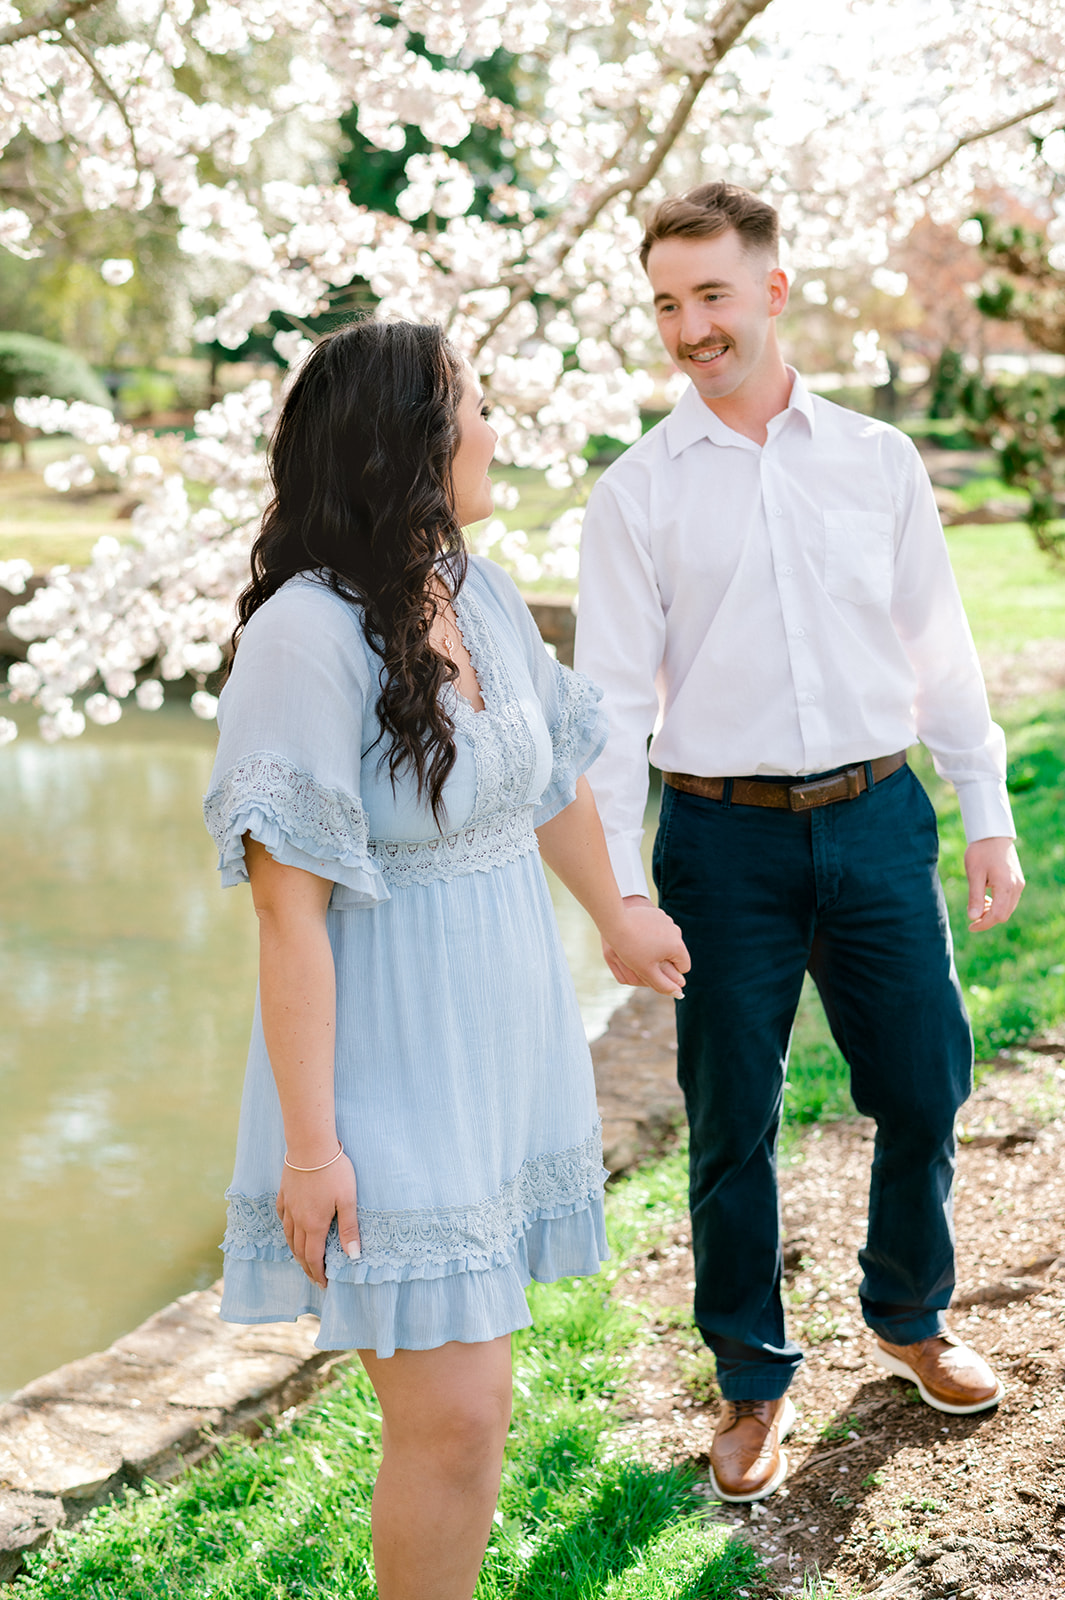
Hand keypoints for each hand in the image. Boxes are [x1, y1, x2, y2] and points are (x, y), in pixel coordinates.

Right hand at [276, 1149, 359, 1287]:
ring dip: (295, 1251)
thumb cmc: (334, 1171)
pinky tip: (290, 1228)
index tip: (323, 1284)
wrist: (310, 1145)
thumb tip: (353, 1257)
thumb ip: (349, 1229)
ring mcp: (289, 1206)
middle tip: (315, 1277)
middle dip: (307, 1267)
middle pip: (299, 1251)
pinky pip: (282, 1216)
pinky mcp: (284, 1192)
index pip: (313, 1257)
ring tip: (303, 1259)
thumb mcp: (348, 1200)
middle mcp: (297, 1219)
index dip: (318, 1273)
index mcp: (314, 1224)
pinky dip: (286, 1229)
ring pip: (289, 1236)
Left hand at [601, 895, 689, 995]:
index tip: (653, 969)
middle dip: (663, 959)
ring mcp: (668, 920)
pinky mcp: (658, 913)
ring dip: (657, 946)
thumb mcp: (647, 971)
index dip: (669, 973)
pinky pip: (659, 929)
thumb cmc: (630, 948)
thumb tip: (679, 995)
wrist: (616, 922)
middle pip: (675, 953)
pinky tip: (637, 935)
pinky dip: (651, 933)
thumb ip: (664, 985)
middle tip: (643, 958)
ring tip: (639, 946)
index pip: (684, 967)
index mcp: (678, 946)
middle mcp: (677, 932)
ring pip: (667, 941)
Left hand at [964, 836, 1024, 931]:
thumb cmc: (981, 852)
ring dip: (993, 912)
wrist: (993, 834)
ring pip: (1008, 908)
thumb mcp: (974, 874)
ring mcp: (1019, 884)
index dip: (984, 924)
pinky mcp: (1017, 881)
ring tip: (978, 905)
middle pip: (1004, 915)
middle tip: (972, 916)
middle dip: (988, 919)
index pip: (998, 916)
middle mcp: (1016, 887)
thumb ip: (975, 897)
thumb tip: (973, 917)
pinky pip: (1010, 900)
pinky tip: (986, 898)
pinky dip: (998, 904)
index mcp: (1006, 886)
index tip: (970, 926)